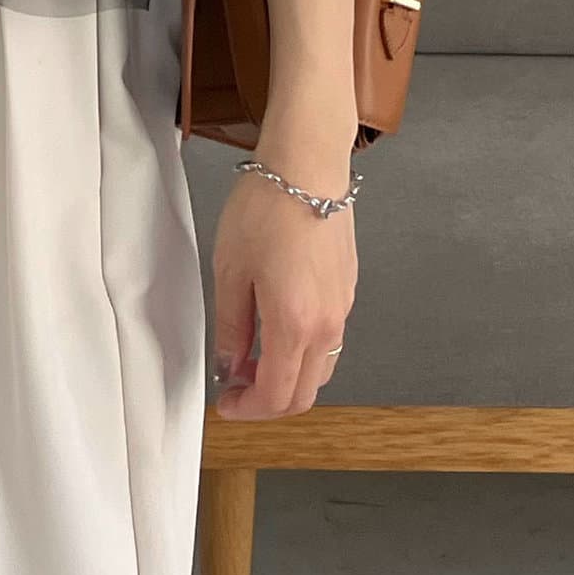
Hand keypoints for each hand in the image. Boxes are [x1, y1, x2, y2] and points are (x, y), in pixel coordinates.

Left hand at [208, 128, 358, 420]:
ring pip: (319, 370)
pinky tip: (276, 328)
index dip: (248, 409)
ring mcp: (343, 308)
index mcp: (293, 324)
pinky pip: (329, 341)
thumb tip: (230, 366)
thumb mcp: (230, 269)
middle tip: (236, 387)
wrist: (307, 165)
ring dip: (288, 378)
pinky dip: (303, 352)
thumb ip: (231, 326)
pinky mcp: (348, 289)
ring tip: (252, 356)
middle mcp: (326, 325)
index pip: (276, 395)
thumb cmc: (264, 209)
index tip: (225, 403)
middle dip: (268, 402)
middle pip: (304, 393)